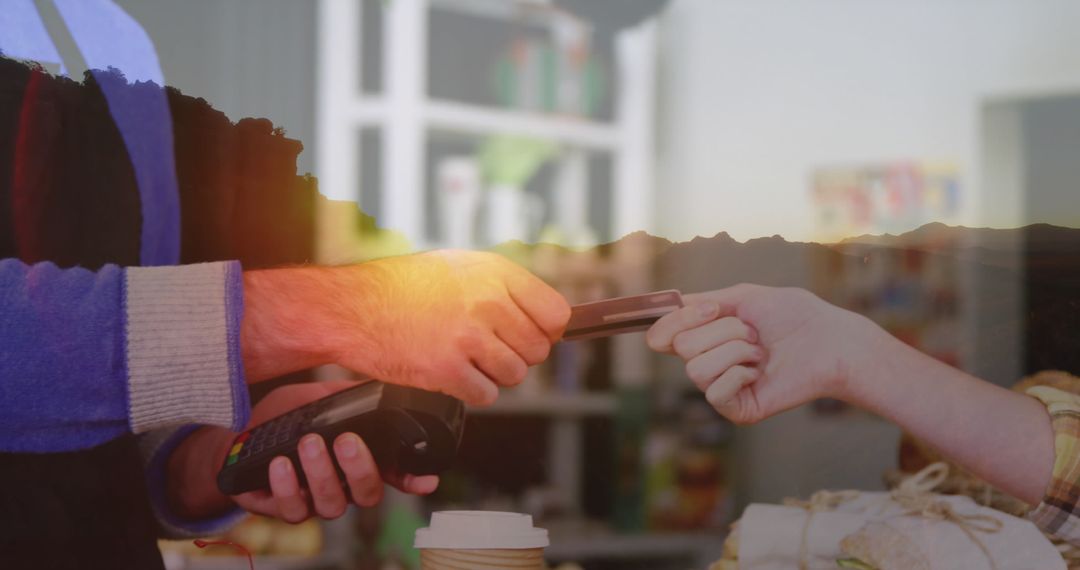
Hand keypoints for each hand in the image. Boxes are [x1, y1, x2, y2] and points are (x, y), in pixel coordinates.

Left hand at [167, 381, 437, 521]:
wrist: (233, 437)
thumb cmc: (280, 419)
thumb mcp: (314, 399)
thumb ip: (343, 396)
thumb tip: (375, 383)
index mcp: (356, 460)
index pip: (394, 474)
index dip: (413, 479)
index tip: (426, 479)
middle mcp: (342, 486)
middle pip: (368, 494)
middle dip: (360, 469)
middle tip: (346, 441)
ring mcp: (314, 501)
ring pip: (332, 504)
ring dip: (321, 473)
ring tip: (308, 443)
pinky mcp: (283, 510)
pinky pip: (292, 509)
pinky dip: (287, 486)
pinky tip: (280, 464)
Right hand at [242, 250, 570, 404]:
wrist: (352, 307)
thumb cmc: (402, 286)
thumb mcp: (458, 267)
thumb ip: (503, 288)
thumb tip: (548, 318)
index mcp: (495, 273)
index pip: (556, 314)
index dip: (545, 331)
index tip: (533, 335)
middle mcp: (487, 302)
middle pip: (537, 350)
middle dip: (515, 354)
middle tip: (486, 348)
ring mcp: (468, 337)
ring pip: (515, 375)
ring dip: (493, 374)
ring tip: (465, 358)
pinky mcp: (447, 369)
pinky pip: (486, 395)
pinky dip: (471, 391)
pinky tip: (450, 372)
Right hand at [646, 284, 883, 423]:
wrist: (830, 340)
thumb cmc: (795, 316)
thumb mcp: (743, 297)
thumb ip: (702, 302)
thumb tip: (668, 307)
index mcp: (705, 337)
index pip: (662, 336)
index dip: (674, 322)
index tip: (711, 309)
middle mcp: (708, 363)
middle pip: (681, 347)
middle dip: (722, 331)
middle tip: (754, 333)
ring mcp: (721, 387)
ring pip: (696, 369)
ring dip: (735, 351)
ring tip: (762, 352)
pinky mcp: (737, 409)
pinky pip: (714, 393)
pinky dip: (738, 374)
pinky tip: (760, 372)